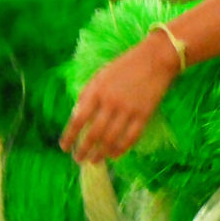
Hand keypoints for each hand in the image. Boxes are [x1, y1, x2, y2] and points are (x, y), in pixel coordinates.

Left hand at [61, 34, 180, 162]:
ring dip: (100, 153)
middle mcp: (110, 103)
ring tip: (93, 161)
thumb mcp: (99, 76)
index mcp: (96, 91)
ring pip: (110, 139)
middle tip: (78, 159)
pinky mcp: (144, 115)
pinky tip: (113, 155)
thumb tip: (76, 116)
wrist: (154, 59)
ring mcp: (128, 110)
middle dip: (83, 149)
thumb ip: (87, 95)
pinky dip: (120, 149)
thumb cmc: (124, 66)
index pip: (77, 119)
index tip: (64, 147)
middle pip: (93, 133)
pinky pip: (130, 138)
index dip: (69, 136)